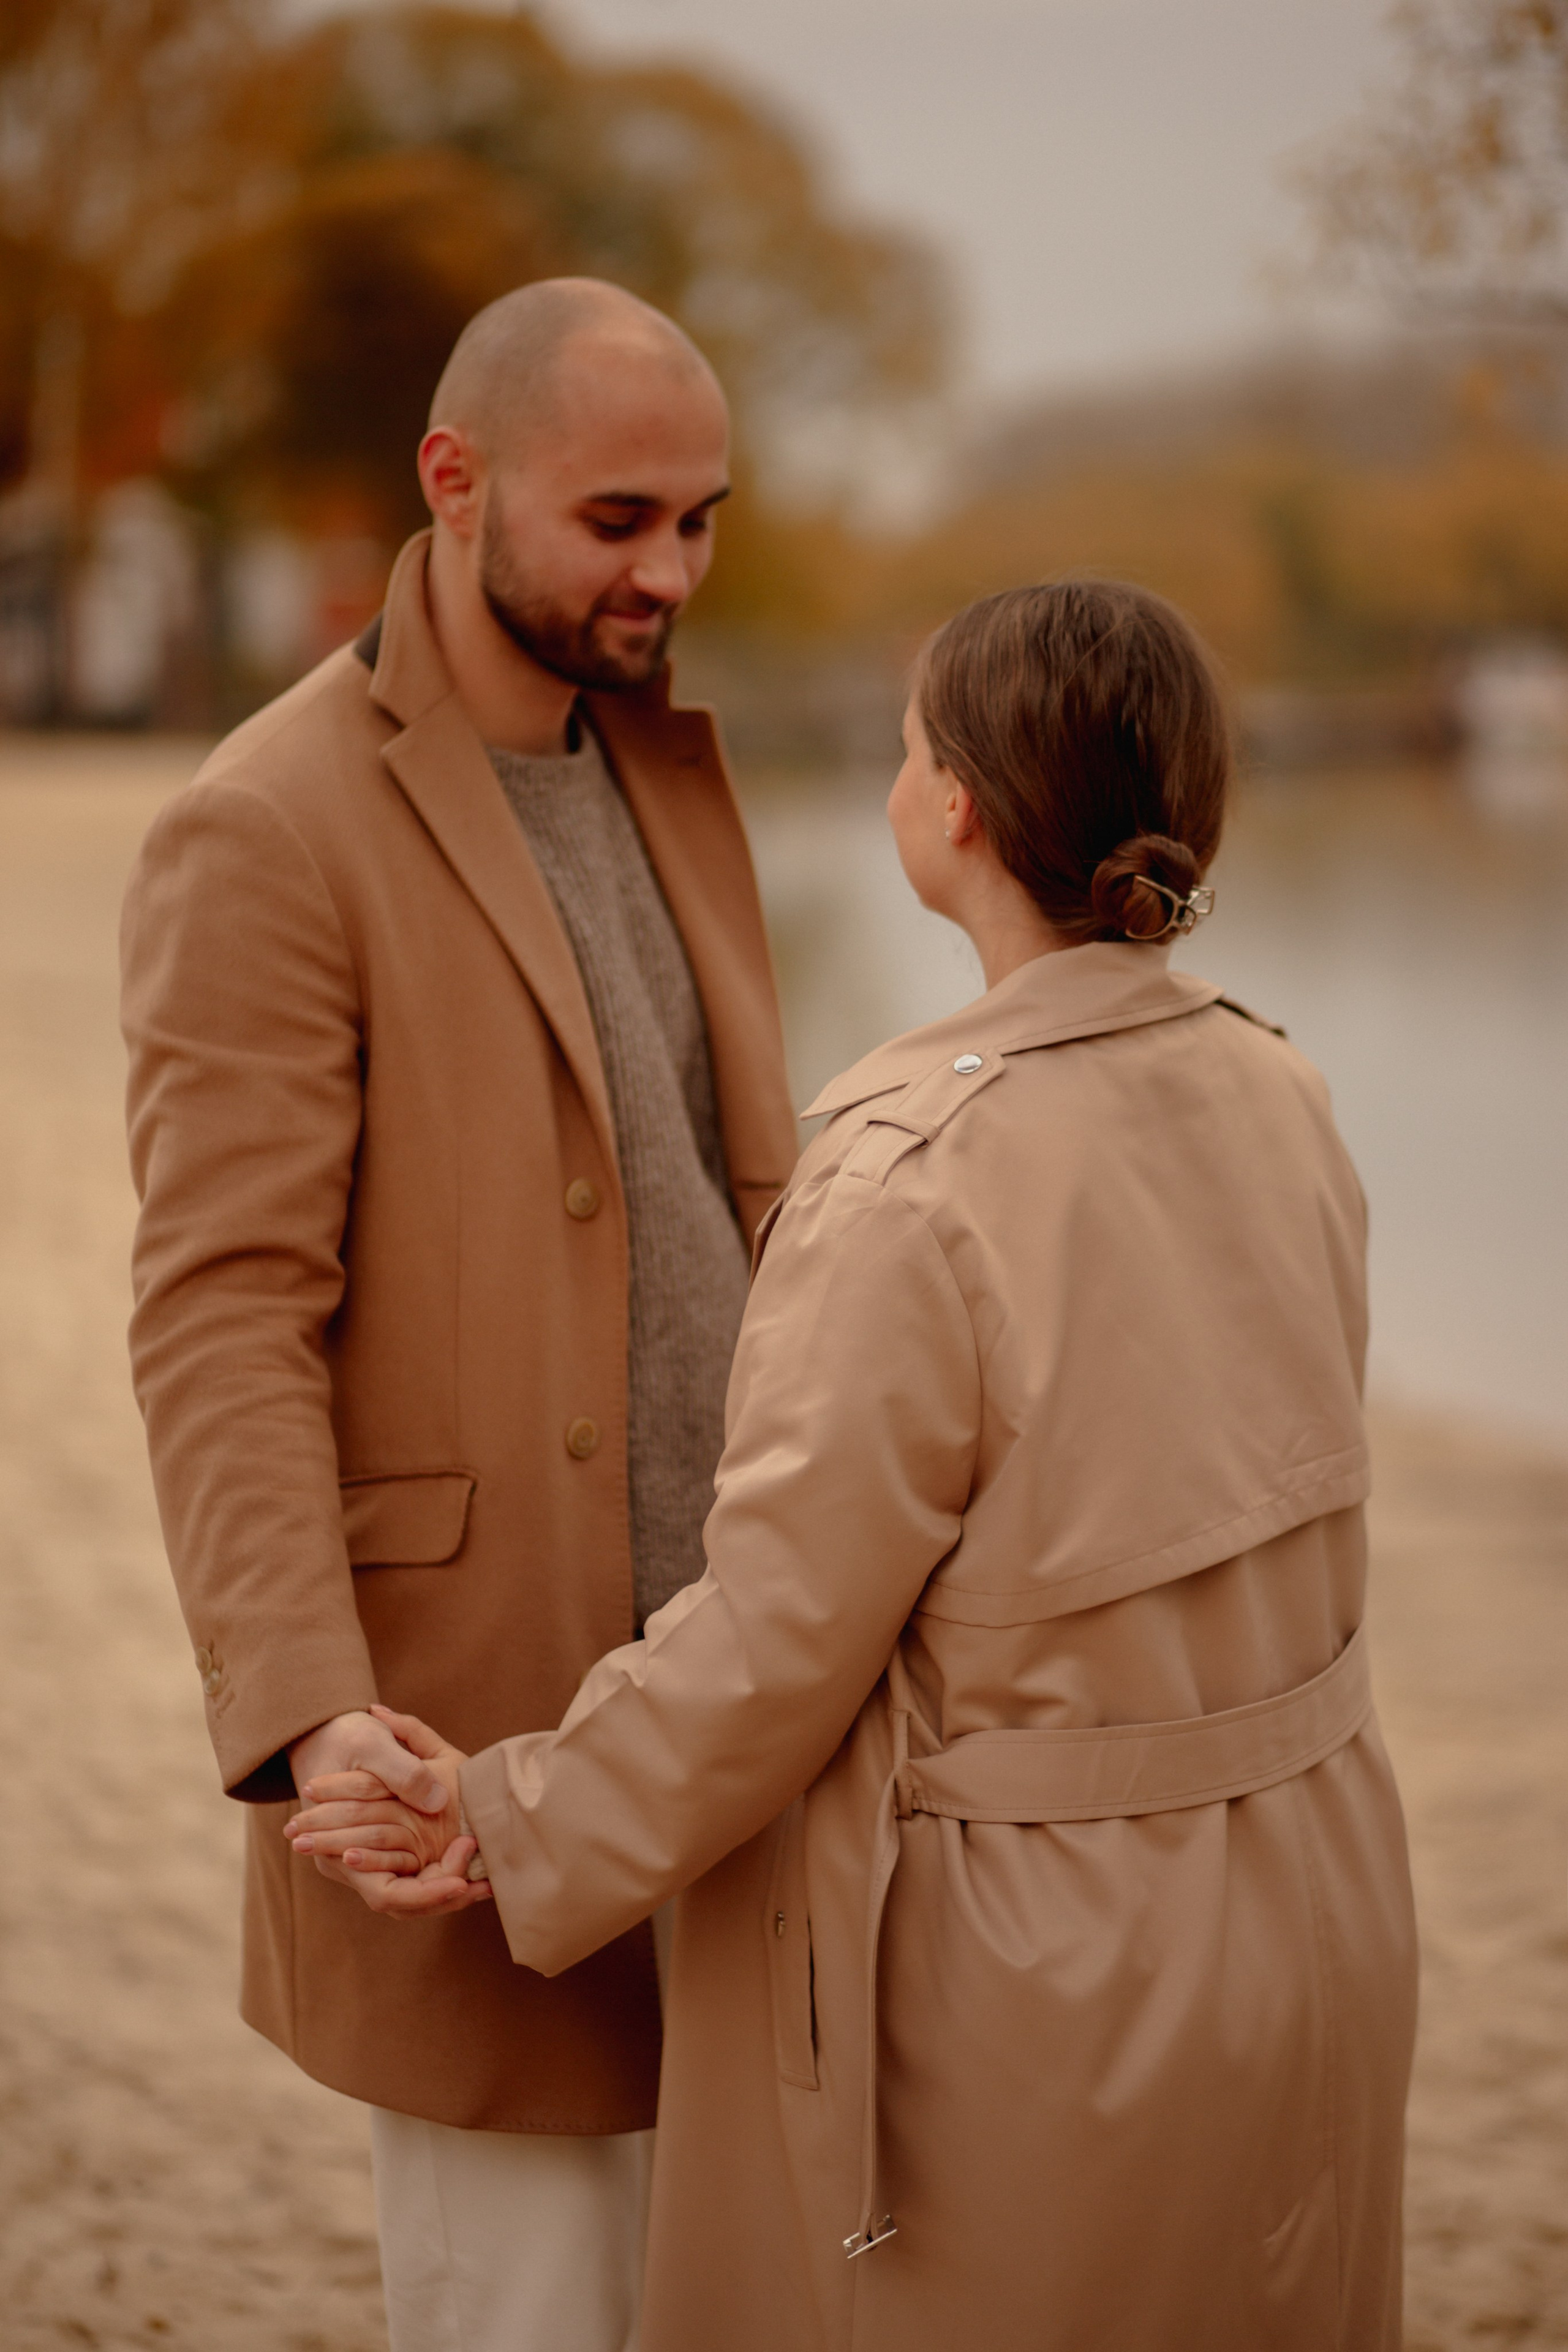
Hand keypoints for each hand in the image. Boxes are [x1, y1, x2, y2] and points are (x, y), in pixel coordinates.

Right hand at [284, 1705, 491, 1917]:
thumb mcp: (371, 1744)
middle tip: (484, 1883)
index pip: (386, 1894)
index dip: (424, 1894)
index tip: (460, 1881)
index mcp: (340, 1852)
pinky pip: (421, 1877)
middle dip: (446, 1895)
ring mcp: (375, 1859)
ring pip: (415, 1895)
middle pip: (405, 1902)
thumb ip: (402, 1772)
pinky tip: (482, 1875)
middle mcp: (354, 1866)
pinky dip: (448, 1877)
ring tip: (489, 1884)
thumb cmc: (349, 1738)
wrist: (334, 1733)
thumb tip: (435, 1801)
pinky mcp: (394, 1849)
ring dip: (451, 1890)